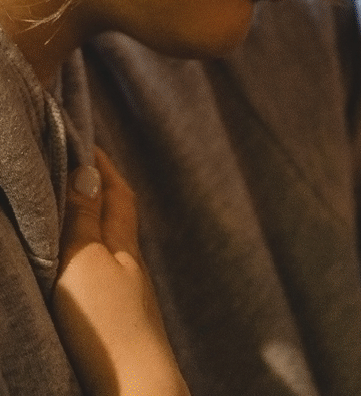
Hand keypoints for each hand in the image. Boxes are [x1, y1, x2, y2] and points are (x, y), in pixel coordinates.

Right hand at [53, 149, 189, 395]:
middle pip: (120, 217)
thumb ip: (85, 220)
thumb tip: (88, 170)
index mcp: (124, 243)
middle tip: (81, 167)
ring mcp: (129, 298)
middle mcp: (131, 266)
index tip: (85, 140)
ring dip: (97, 226)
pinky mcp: (120, 329)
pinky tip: (83, 275)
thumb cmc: (107, 325)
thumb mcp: (86, 262)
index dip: (103, 165)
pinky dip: (93, 263)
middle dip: (103, 189)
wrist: (135, 392)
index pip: (117, 191)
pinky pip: (106, 279)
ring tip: (75, 214)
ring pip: (114, 248)